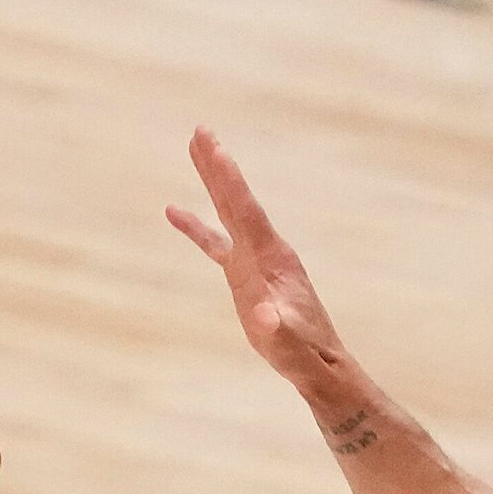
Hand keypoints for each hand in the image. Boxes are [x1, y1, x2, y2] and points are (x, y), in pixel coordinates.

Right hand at [167, 128, 351, 396]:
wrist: (319, 364)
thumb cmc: (303, 355)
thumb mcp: (287, 343)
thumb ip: (276, 329)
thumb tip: (264, 316)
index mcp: (273, 258)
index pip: (246, 211)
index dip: (229, 179)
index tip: (213, 145)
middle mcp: (265, 250)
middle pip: (236, 200)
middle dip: (218, 166)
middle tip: (201, 129)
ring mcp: (255, 260)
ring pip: (227, 213)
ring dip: (211, 182)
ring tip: (195, 147)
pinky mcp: (245, 275)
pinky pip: (215, 243)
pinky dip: (196, 227)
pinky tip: (173, 210)